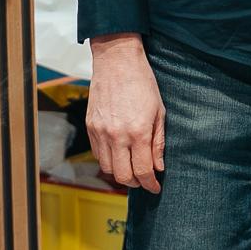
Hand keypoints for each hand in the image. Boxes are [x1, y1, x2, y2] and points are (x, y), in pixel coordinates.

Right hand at [87, 34, 165, 193]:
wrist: (117, 61)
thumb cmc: (142, 83)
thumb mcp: (159, 111)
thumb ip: (158, 142)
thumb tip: (158, 167)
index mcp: (138, 132)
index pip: (143, 170)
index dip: (151, 184)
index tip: (156, 188)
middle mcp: (117, 135)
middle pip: (123, 176)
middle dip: (136, 183)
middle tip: (144, 180)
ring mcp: (101, 132)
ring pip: (107, 168)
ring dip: (120, 174)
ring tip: (131, 168)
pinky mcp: (90, 127)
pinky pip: (98, 154)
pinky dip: (109, 160)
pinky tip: (119, 155)